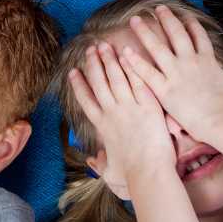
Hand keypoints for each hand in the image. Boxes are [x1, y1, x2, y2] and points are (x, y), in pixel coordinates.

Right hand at [66, 41, 174, 198]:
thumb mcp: (110, 172)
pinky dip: (132, 67)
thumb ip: (100, 165)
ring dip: (110, 60)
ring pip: (117, 77)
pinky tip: (129, 54)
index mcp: (102, 126)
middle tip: (91, 49)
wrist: (149, 173)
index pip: (86, 100)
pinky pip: (138, 81)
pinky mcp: (148, 106)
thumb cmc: (130, 176)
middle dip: (94, 64)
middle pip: (100, 82)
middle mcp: (113, 113)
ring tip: (106, 45)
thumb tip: (94, 162)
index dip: (79, 85)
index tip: (73, 72)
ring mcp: (130, 107)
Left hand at [118, 6, 222, 137]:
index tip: (186, 16)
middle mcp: (191, 62)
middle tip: (158, 9)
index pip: (199, 37)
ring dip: (145, 31)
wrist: (222, 121)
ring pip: (157, 47)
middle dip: (166, 19)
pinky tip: (125, 50)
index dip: (192, 25)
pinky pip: (146, 71)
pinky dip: (134, 60)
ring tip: (135, 20)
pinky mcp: (164, 89)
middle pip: (176, 34)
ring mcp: (176, 74)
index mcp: (209, 61)